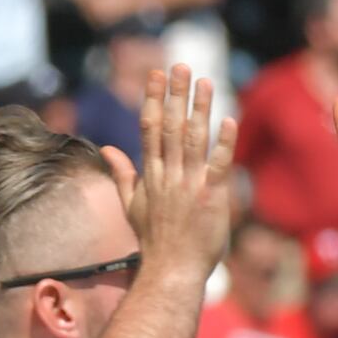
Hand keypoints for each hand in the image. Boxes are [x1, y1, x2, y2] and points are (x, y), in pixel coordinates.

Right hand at [112, 66, 235, 282]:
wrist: (170, 271)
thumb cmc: (154, 241)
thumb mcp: (131, 205)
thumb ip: (122, 174)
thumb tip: (108, 149)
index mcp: (150, 175)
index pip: (150, 128)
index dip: (153, 99)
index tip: (155, 74)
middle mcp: (167, 175)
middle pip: (172, 127)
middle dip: (176, 94)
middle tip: (180, 65)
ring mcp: (189, 185)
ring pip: (194, 139)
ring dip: (200, 109)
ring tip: (204, 81)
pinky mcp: (211, 197)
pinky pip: (218, 165)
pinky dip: (224, 143)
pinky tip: (230, 119)